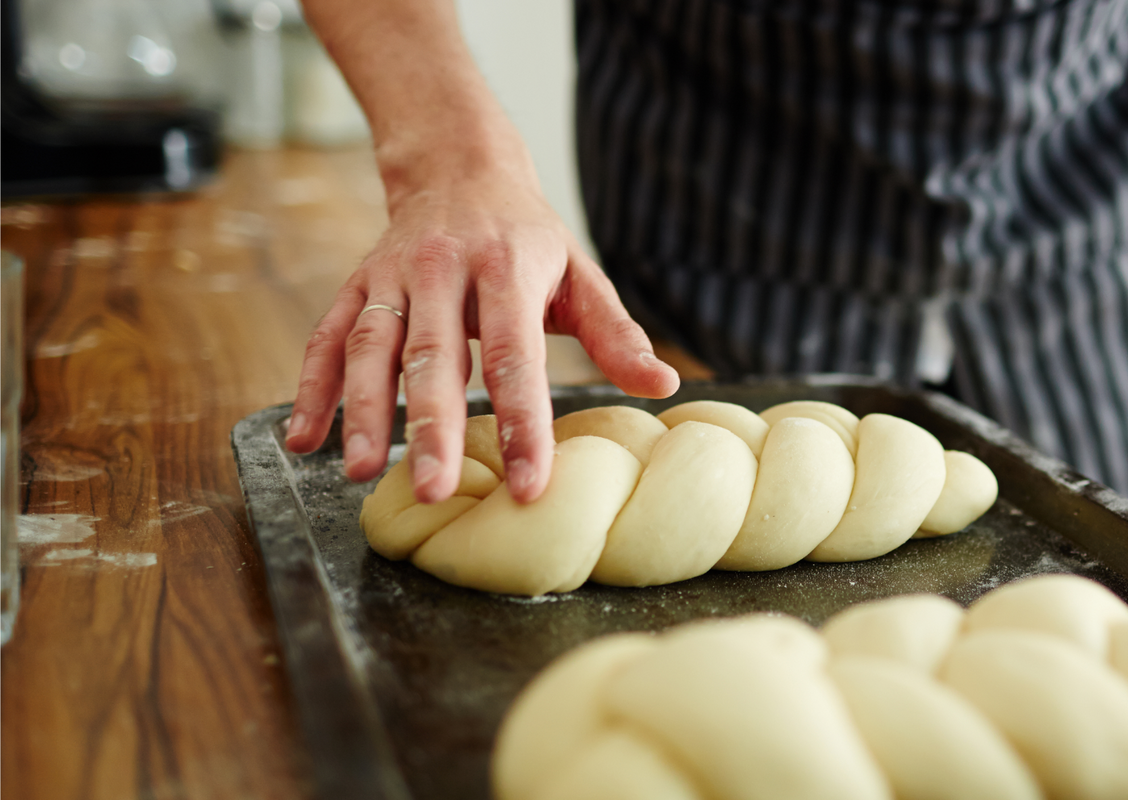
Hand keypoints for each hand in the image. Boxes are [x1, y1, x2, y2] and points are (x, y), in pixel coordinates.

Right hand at [283, 143, 679, 503]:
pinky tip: (304, 441)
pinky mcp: (356, 285)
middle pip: (434, 358)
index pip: (516, 359)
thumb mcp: (581, 273)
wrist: (460, 166)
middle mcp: (444, 271)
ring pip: (371, 348)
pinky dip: (312, 389)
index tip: (528, 483)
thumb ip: (617, 334)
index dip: (523, 424)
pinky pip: (327, 339)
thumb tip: (664, 386)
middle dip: (430, 427)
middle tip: (431, 490)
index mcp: (508, 270)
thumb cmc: (529, 237)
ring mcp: (393, 277)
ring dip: (362, 412)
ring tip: (360, 471)